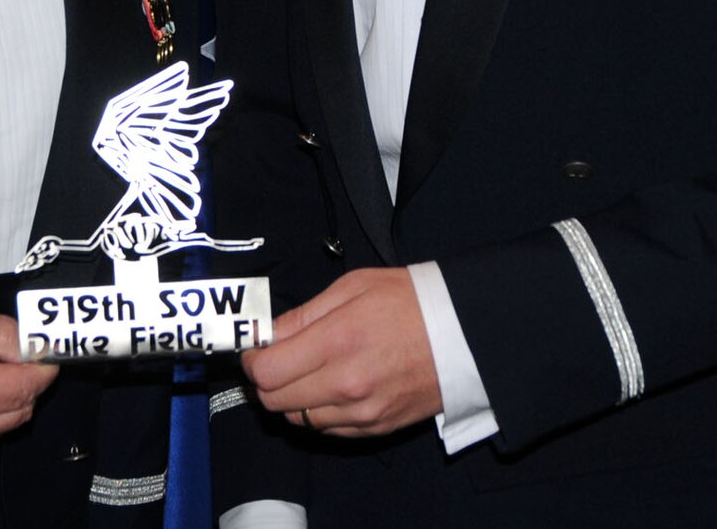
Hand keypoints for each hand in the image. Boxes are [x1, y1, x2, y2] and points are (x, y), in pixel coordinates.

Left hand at [239, 268, 441, 436]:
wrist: (464, 333)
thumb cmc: (409, 301)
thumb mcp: (353, 287)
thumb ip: (304, 315)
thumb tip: (267, 335)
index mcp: (337, 341)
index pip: (266, 372)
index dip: (252, 361)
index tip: (257, 350)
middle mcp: (347, 384)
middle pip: (275, 401)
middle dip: (266, 381)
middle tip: (277, 360)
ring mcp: (363, 412)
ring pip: (298, 419)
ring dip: (292, 398)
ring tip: (307, 372)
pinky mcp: (377, 429)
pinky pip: (327, 430)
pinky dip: (319, 412)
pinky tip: (332, 387)